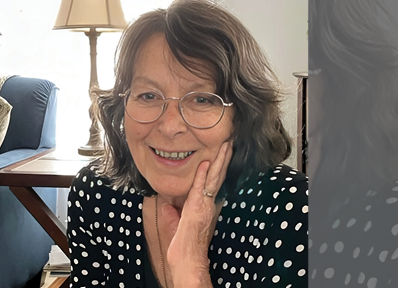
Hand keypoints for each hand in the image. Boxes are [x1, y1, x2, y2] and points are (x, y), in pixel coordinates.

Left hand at [160, 141, 232, 286]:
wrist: (186, 256)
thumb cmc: (182, 242)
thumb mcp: (176, 220)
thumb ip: (174, 209)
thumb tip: (168, 203)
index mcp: (205, 203)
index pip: (213, 180)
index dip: (219, 165)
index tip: (223, 151)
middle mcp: (209, 202)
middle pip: (218, 174)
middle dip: (224, 157)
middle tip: (230, 140)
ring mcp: (205, 204)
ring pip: (214, 177)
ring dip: (220, 160)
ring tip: (226, 145)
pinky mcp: (198, 207)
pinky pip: (201, 187)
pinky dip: (203, 175)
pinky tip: (206, 162)